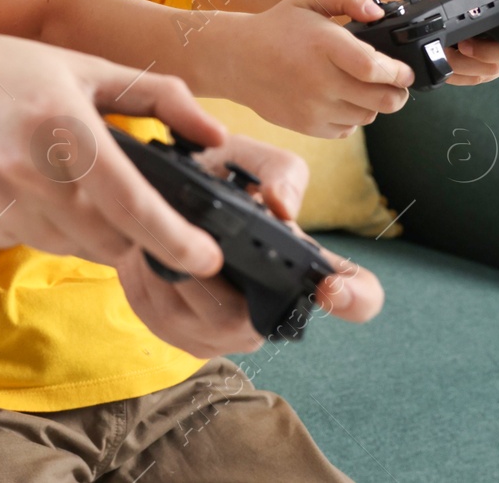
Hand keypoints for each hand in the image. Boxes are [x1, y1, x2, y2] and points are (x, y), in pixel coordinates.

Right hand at [0, 35, 225, 272]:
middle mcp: (26, 171)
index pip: (132, 204)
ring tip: (49, 178)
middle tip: (118, 206)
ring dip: (73, 227)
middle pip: (104, 239)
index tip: (207, 261)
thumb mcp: (81, 66)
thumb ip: (157, 96)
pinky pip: (17, 241)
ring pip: (61, 244)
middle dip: (124, 234)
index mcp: (64, 128)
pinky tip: (8, 181)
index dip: (175, 241)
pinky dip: (28, 223)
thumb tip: (216, 135)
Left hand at [116, 134, 382, 355]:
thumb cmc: (221, 178)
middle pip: (237, 315)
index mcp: (306, 268)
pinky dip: (141, 279)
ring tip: (150, 233)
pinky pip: (159, 316)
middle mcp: (274, 312)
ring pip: (189, 316)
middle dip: (196, 270)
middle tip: (174, 231)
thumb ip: (278, 171)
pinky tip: (138, 250)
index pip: (359, 296)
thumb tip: (280, 207)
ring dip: (162, 271)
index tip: (328, 287)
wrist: (162, 195)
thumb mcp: (252, 160)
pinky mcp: (185, 338)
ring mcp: (229, 334)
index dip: (353, 298)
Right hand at [210, 0, 411, 136]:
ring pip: (369, 116)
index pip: (376, 70)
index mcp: (324, 46)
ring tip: (362, 87)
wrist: (236, 59)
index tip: (403, 70)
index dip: (399, 73)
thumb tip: (377, 13)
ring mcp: (313, 108)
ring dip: (373, 103)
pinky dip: (351, 116)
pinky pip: (347, 129)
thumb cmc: (278, 27)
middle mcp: (320, 81)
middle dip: (397, 92)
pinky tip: (339, 98)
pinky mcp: (307, 126)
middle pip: (384, 101)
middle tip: (393, 82)